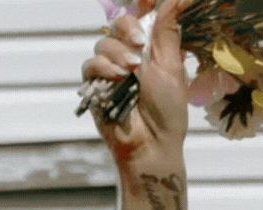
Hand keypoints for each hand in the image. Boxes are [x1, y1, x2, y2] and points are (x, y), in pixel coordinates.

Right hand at [82, 0, 191, 169]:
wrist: (151, 143)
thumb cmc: (167, 110)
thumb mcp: (171, 66)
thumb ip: (168, 32)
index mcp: (152, 48)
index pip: (143, 16)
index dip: (143, 4)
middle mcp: (131, 54)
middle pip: (119, 23)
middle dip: (127, 29)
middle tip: (139, 44)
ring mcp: (112, 68)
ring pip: (103, 43)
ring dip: (117, 53)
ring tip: (131, 71)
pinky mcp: (96, 84)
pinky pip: (91, 64)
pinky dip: (103, 67)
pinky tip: (116, 78)